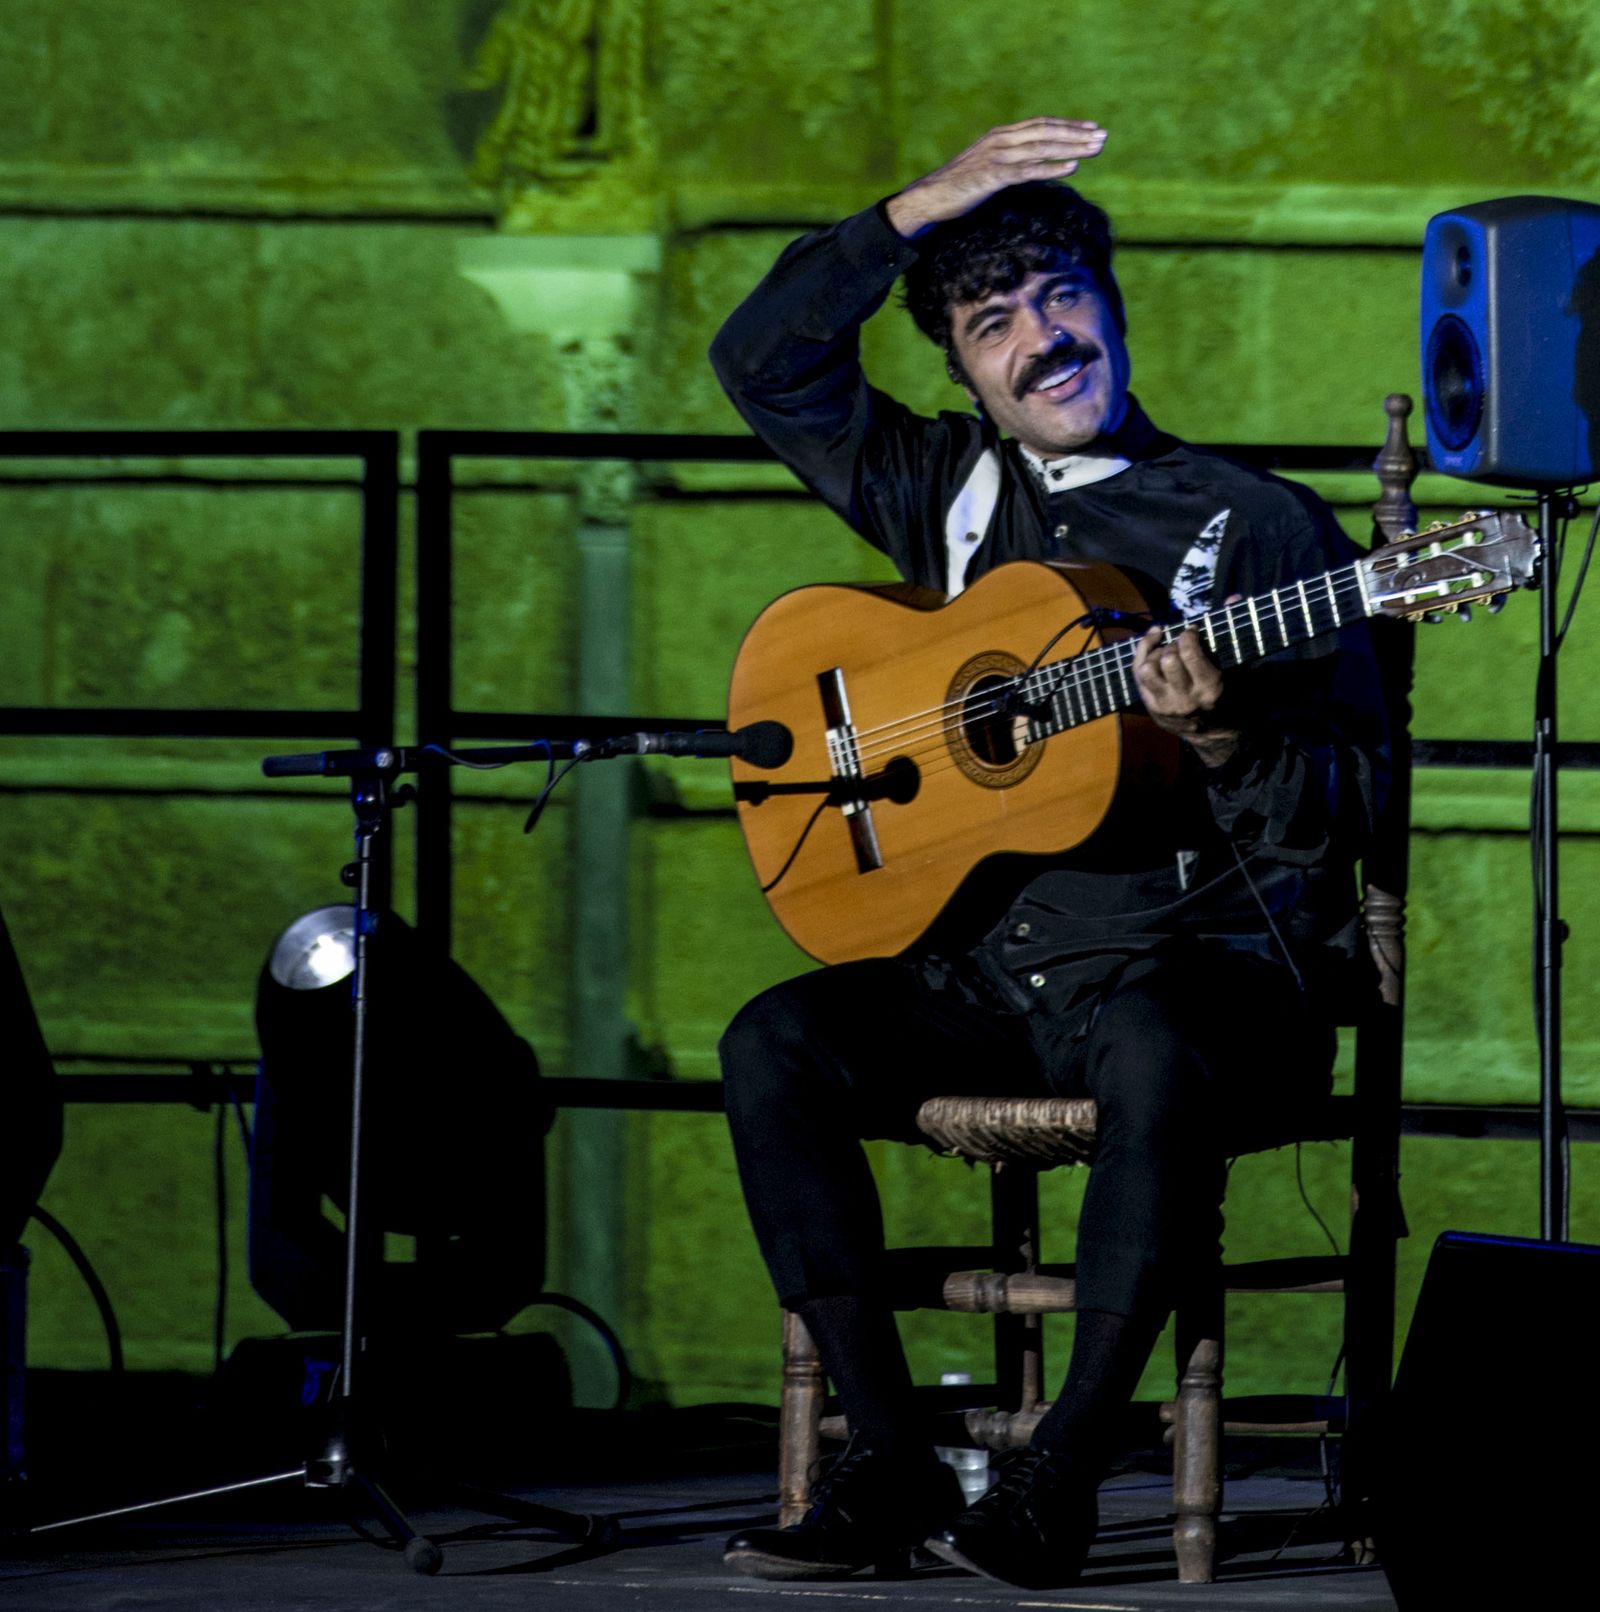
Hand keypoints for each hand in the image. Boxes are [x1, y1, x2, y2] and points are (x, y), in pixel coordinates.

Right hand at [885, 118, 1106, 239]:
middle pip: (1046, 131)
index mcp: (1000, 136)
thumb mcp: (988, 172)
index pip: (1040, 124)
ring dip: (1072, 147)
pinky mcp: (992, 176)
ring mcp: (996, 156)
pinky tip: (1072, 168)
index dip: (1067, 125)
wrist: (929, 200)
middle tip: (1103, 137)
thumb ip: (1010, 166)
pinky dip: (1052, 167)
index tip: (1091, 129)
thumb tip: (1034, 171)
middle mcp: (1000, 140)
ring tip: (1096, 149)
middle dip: (1077, 134)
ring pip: (1041, 147)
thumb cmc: (958, 190)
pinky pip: (1028, 170)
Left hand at [1132, 623, 1241, 768]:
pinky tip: (1151, 648)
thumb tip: (1234, 598)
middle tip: (1179, 644)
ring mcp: (1164, 704)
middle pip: (1167, 659)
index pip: (1189, 652)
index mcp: (1209, 687)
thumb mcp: (1234, 668)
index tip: (1192, 630)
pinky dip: (1141, 658)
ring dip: (1153, 654)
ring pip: (1146, 669)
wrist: (1213, 733)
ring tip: (1165, 650)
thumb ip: (1231, 633)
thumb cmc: (1226, 695)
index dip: (1188, 634)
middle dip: (1172, 644)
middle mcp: (1184, 697)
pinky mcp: (1150, 707)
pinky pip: (1137, 677)